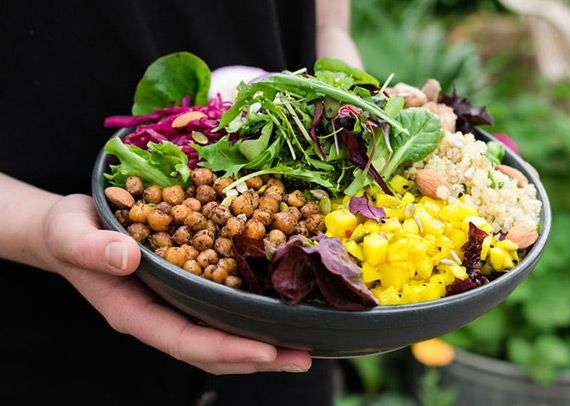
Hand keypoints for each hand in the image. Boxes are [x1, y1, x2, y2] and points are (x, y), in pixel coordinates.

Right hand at [38, 194, 311, 373]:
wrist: (71, 229)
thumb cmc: (68, 232)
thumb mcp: (71, 233)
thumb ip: (91, 248)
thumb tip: (125, 257)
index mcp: (134, 314)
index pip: (185, 341)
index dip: (225, 349)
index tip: (265, 350)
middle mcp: (161, 317)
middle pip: (213, 351)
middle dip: (259, 358)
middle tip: (304, 357)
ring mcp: (176, 307)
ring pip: (223, 336)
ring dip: (264, 344)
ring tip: (305, 346)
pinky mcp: (189, 290)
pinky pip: (224, 311)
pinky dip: (252, 316)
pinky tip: (281, 310)